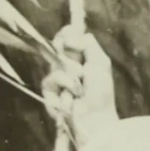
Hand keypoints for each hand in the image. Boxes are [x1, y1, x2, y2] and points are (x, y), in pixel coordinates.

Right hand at [41, 24, 117, 143]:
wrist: (94, 118)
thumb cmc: (101, 94)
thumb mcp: (100, 64)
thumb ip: (89, 45)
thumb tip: (74, 32)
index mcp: (80, 58)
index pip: (67, 37)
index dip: (67, 34)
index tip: (71, 37)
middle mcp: (66, 65)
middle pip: (58, 44)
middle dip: (71, 54)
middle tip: (81, 66)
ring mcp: (56, 78)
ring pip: (56, 61)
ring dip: (72, 74)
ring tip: (80, 87)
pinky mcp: (49, 92)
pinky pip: (51, 78)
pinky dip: (65, 85)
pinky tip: (73, 96)